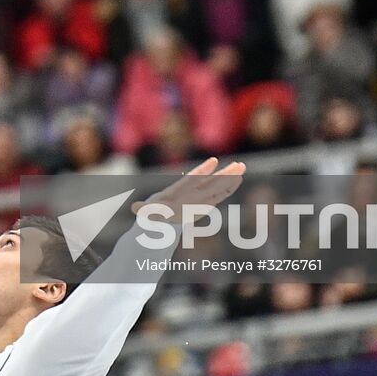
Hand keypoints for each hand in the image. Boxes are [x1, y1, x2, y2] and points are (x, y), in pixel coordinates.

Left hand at [130, 157, 245, 217]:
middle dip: (223, 173)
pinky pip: (219, 194)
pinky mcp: (206, 201)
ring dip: (229, 178)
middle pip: (210, 180)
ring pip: (217, 185)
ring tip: (242, 167)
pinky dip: (228, 188)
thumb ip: (145, 210)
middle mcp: (192, 190)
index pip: (193, 179)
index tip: (213, 161)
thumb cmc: (155, 212)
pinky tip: (238, 180)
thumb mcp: (148, 212)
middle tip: (238, 164)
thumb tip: (134, 208)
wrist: (162, 214)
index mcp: (180, 191)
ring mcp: (200, 195)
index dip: (203, 170)